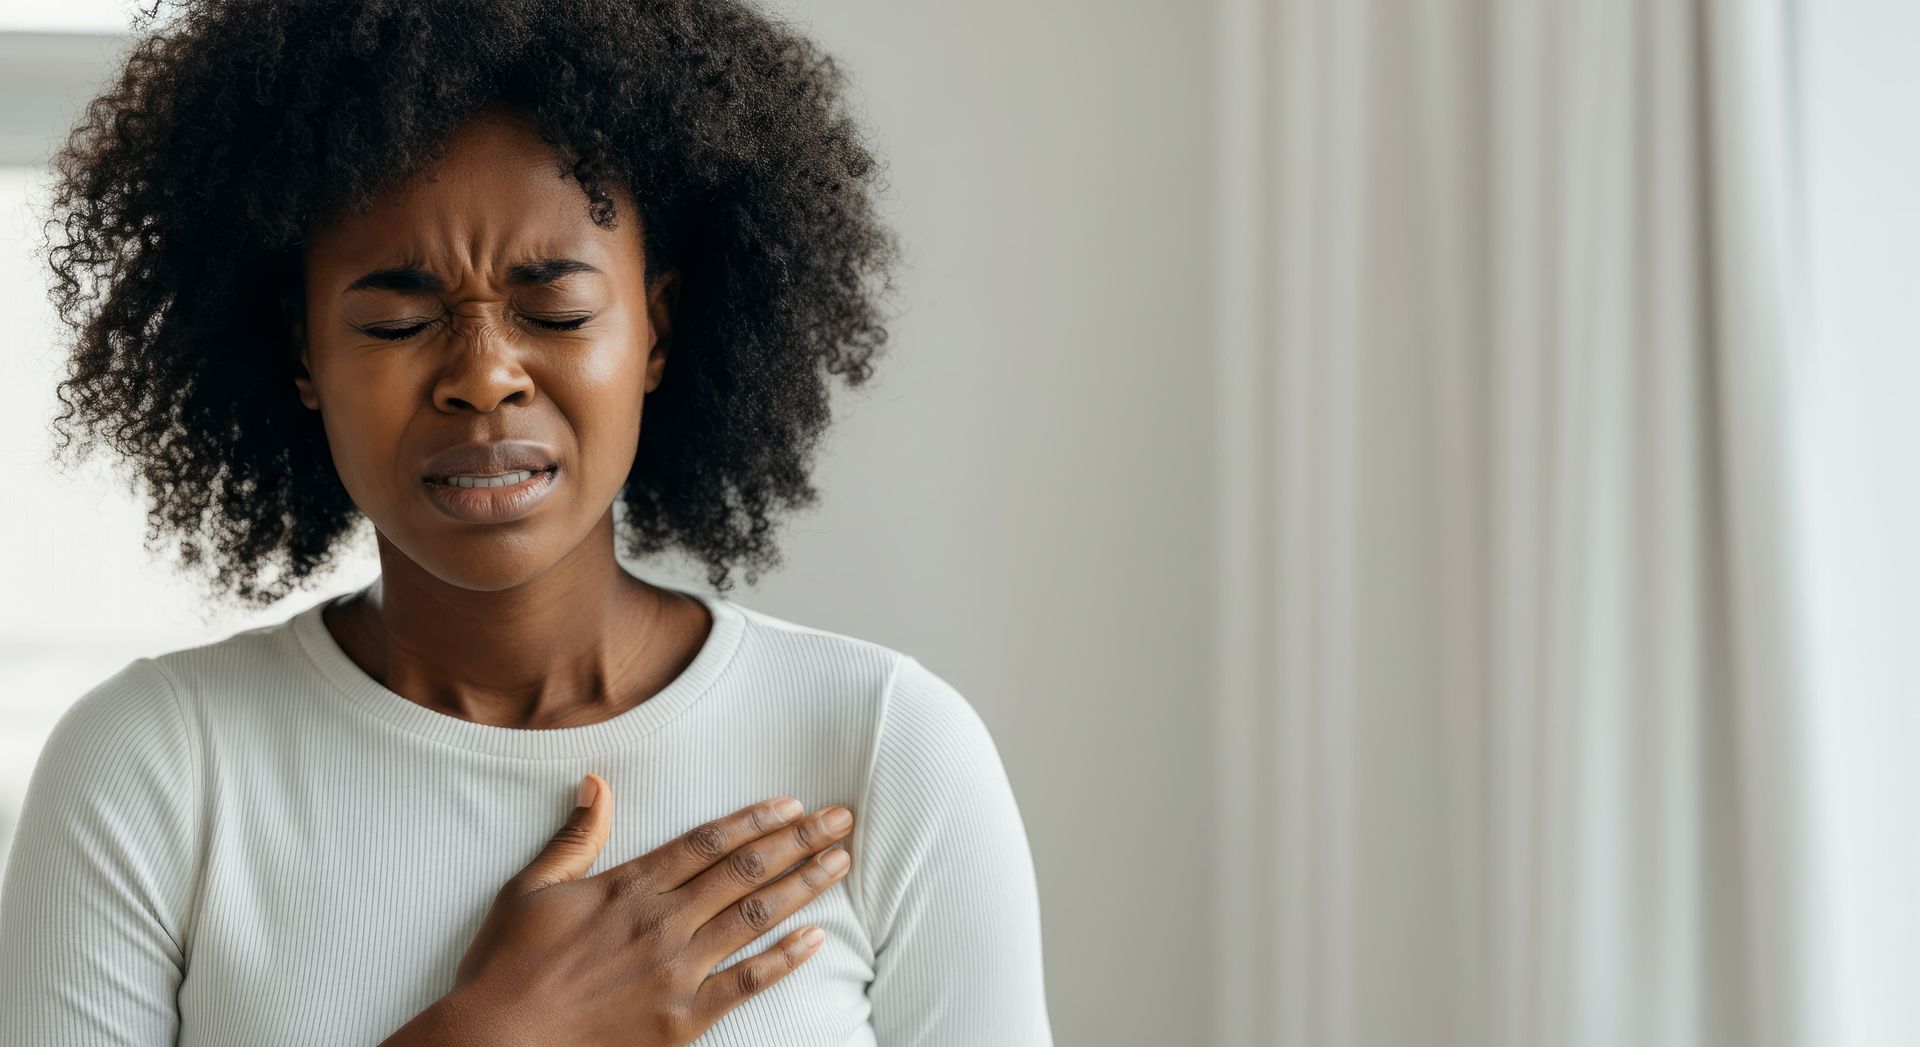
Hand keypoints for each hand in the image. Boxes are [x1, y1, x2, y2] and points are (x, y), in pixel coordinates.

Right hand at [384, 774, 854, 1046]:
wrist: (497, 1039)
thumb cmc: (507, 966)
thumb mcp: (531, 888)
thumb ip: (574, 837)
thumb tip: (596, 784)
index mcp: (630, 886)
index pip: (709, 842)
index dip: (756, 820)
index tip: (792, 804)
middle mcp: (662, 921)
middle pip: (746, 870)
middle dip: (800, 841)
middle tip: (840, 820)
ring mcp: (676, 970)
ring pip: (755, 917)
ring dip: (803, 886)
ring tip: (840, 864)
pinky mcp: (682, 1017)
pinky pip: (747, 983)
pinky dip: (785, 959)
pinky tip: (816, 939)